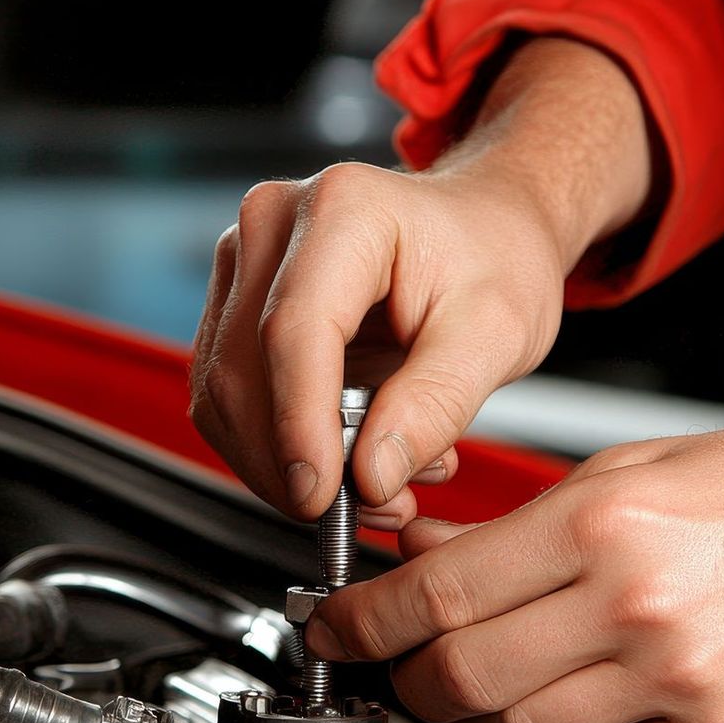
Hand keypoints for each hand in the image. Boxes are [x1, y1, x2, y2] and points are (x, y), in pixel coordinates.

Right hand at [190, 38, 652, 525]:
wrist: (486, 226)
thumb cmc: (497, 257)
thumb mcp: (499, 334)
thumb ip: (435, 404)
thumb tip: (369, 477)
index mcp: (344, 212)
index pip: (294, 333)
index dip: (299, 427)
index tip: (320, 497)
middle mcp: (274, 224)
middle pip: (242, 371)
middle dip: (290, 463)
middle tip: (366, 510)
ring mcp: (247, 262)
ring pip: (224, 395)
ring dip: (283, 465)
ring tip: (377, 486)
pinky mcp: (238, 302)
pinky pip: (234, 397)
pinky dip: (279, 447)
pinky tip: (349, 457)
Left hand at [305, 428, 723, 722]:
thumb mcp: (646, 466)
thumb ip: (526, 517)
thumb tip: (430, 548)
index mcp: (610, 521)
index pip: (444, 590)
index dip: (366, 619)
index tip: (337, 628)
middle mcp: (636, 605)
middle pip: (463, 672)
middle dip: (405, 679)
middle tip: (392, 669)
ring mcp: (677, 685)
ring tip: (462, 699)